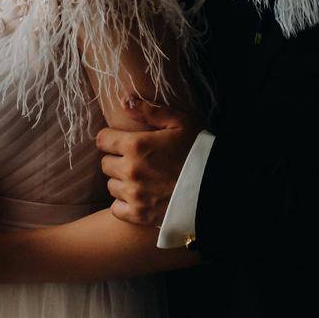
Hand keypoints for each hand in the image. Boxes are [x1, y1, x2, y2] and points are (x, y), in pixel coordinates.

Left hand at [96, 98, 201, 227]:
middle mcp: (130, 170)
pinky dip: (124, 204)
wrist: (216, 187)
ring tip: (142, 179)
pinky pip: (116, 208)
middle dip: (118, 160)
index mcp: (136, 145)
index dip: (112, 138)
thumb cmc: (200, 151)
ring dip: (122, 182)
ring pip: (111, 186)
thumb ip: (151, 112)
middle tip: (137, 161)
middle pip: (106, 163)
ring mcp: (134, 195)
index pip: (102, 139)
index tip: (123, 141)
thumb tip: (124, 102)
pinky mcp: (139, 215)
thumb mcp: (181, 123)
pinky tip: (140, 197)